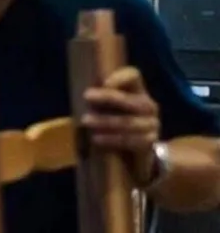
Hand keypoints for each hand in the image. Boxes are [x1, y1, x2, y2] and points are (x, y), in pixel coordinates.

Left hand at [82, 66, 159, 183]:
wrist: (134, 157)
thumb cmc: (114, 127)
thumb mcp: (107, 110)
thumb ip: (99, 101)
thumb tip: (81, 94)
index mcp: (137, 92)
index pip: (134, 76)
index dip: (121, 77)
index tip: (103, 82)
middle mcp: (148, 106)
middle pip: (132, 99)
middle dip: (108, 97)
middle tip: (86, 96)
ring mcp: (152, 124)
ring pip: (129, 122)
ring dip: (105, 121)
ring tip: (85, 121)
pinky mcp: (150, 142)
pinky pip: (131, 140)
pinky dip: (112, 139)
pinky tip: (97, 139)